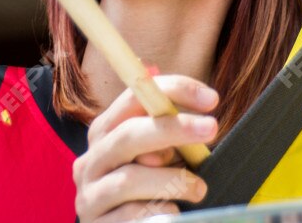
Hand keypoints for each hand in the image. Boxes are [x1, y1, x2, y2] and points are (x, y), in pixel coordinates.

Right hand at [74, 75, 219, 222]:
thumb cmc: (150, 188)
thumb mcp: (158, 156)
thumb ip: (166, 134)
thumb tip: (178, 102)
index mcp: (106, 132)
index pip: (135, 96)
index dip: (174, 91)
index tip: (212, 100)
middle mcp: (92, 159)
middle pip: (127, 134)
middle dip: (173, 128)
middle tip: (212, 128)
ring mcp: (89, 194)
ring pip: (130, 178)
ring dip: (172, 180)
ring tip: (199, 189)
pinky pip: (130, 214)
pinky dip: (158, 210)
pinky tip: (175, 212)